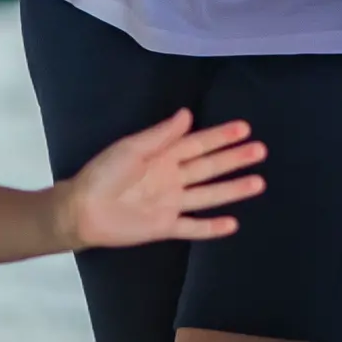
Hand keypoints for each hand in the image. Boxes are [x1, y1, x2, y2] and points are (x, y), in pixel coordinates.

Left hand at [59, 109, 267, 250]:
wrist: (80, 210)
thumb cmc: (103, 174)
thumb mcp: (131, 148)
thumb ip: (161, 135)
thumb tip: (188, 113)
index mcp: (164, 156)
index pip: (199, 144)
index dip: (221, 136)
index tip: (244, 128)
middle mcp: (173, 178)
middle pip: (210, 167)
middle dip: (235, 159)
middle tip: (261, 150)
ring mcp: (171, 203)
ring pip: (209, 195)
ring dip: (233, 189)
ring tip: (259, 183)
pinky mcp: (164, 226)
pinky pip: (192, 227)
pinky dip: (211, 228)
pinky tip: (233, 225)